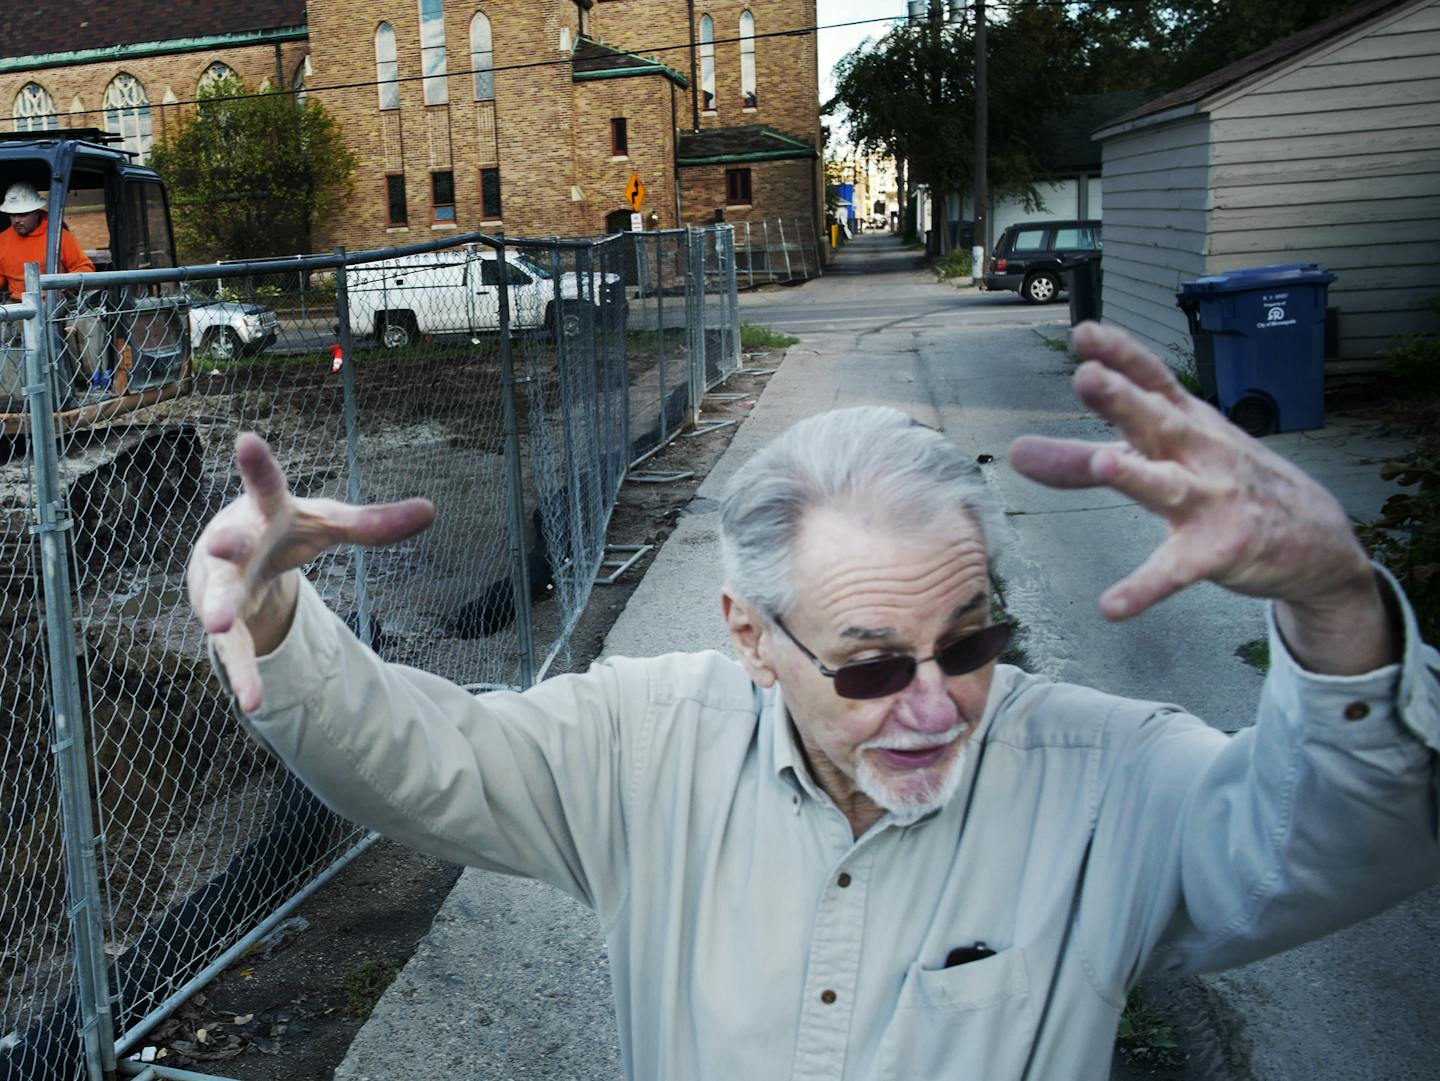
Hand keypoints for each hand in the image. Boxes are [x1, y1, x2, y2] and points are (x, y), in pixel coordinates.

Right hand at [188, 433, 434, 711]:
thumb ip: (375, 523)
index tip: (245, 440)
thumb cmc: (285, 529)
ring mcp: (225, 583)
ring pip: (220, 595)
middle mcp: (237, 543)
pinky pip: (234, 650)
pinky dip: (244, 675)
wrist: (230, 556)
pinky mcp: (227, 621)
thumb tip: (433, 511)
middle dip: (225, 544)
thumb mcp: (331, 522)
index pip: (265, 485)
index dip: (257, 465)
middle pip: (230, 542)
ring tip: (216, 623)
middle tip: (220, 544)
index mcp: (266, 511)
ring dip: (219, 608)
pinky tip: (253, 702)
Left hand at [1008, 323, 1390, 670]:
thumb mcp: (1165, 458)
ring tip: (1103, 462)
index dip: (1121, 353)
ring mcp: (1212, 500)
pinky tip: (1112, 606)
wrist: (1317, 539)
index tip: (1085, 332)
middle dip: (1122, 398)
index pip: (1153, 380)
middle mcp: (1199, 453)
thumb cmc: (1228, 483)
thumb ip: (1084, 459)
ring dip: (1135, 473)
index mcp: (1186, 424)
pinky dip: (1144, 588)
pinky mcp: (1220, 550)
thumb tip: (1016, 452)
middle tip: (1086, 376)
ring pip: (1167, 485)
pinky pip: (1176, 570)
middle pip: (1156, 421)